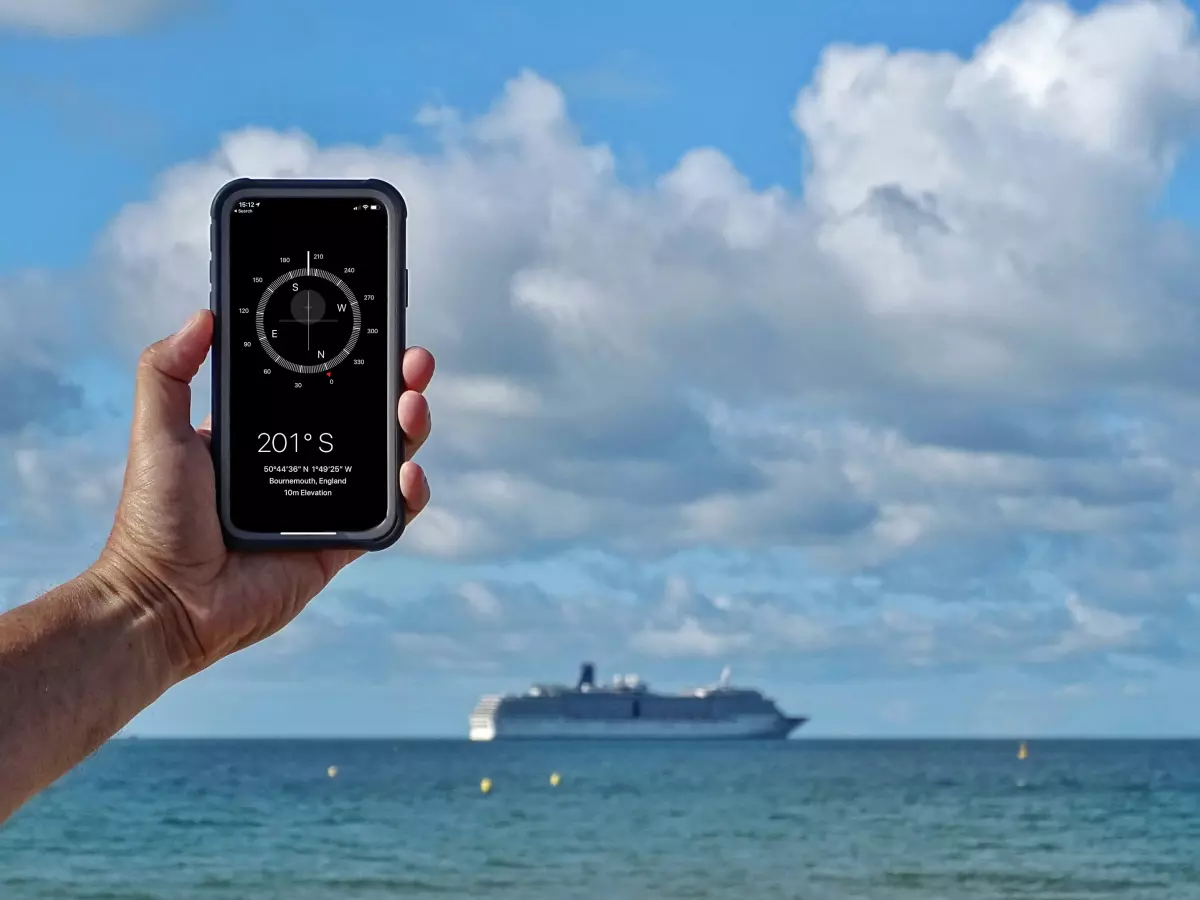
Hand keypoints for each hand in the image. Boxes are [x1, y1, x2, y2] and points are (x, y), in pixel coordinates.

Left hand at [92, 310, 433, 678]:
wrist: (165, 600)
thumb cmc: (153, 519)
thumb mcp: (157, 431)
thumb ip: (167, 371)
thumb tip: (202, 313)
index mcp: (267, 435)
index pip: (322, 388)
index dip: (355, 360)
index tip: (376, 331)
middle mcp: (302, 464)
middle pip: (367, 418)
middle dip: (398, 386)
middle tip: (413, 363)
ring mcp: (325, 505)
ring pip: (386, 460)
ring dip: (410, 429)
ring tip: (412, 406)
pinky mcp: (340, 545)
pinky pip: (388, 517)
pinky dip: (408, 495)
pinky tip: (408, 474)